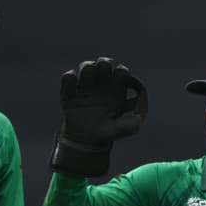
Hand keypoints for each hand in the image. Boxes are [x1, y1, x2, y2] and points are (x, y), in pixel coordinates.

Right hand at [50, 56, 147, 176]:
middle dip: (104, 65)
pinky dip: (69, 78)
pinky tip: (73, 85)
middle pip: (104, 64)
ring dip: (87, 68)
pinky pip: (68, 79)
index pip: (121, 72)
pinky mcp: (70, 93)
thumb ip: (129, 125)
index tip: (118, 78)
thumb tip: (138, 119)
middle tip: (102, 74)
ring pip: (86, 67)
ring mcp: (85, 88)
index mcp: (116, 90)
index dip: (120, 71)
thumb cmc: (106, 132)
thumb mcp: (120, 131)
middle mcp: (101, 85)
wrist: (84, 141)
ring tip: (87, 80)